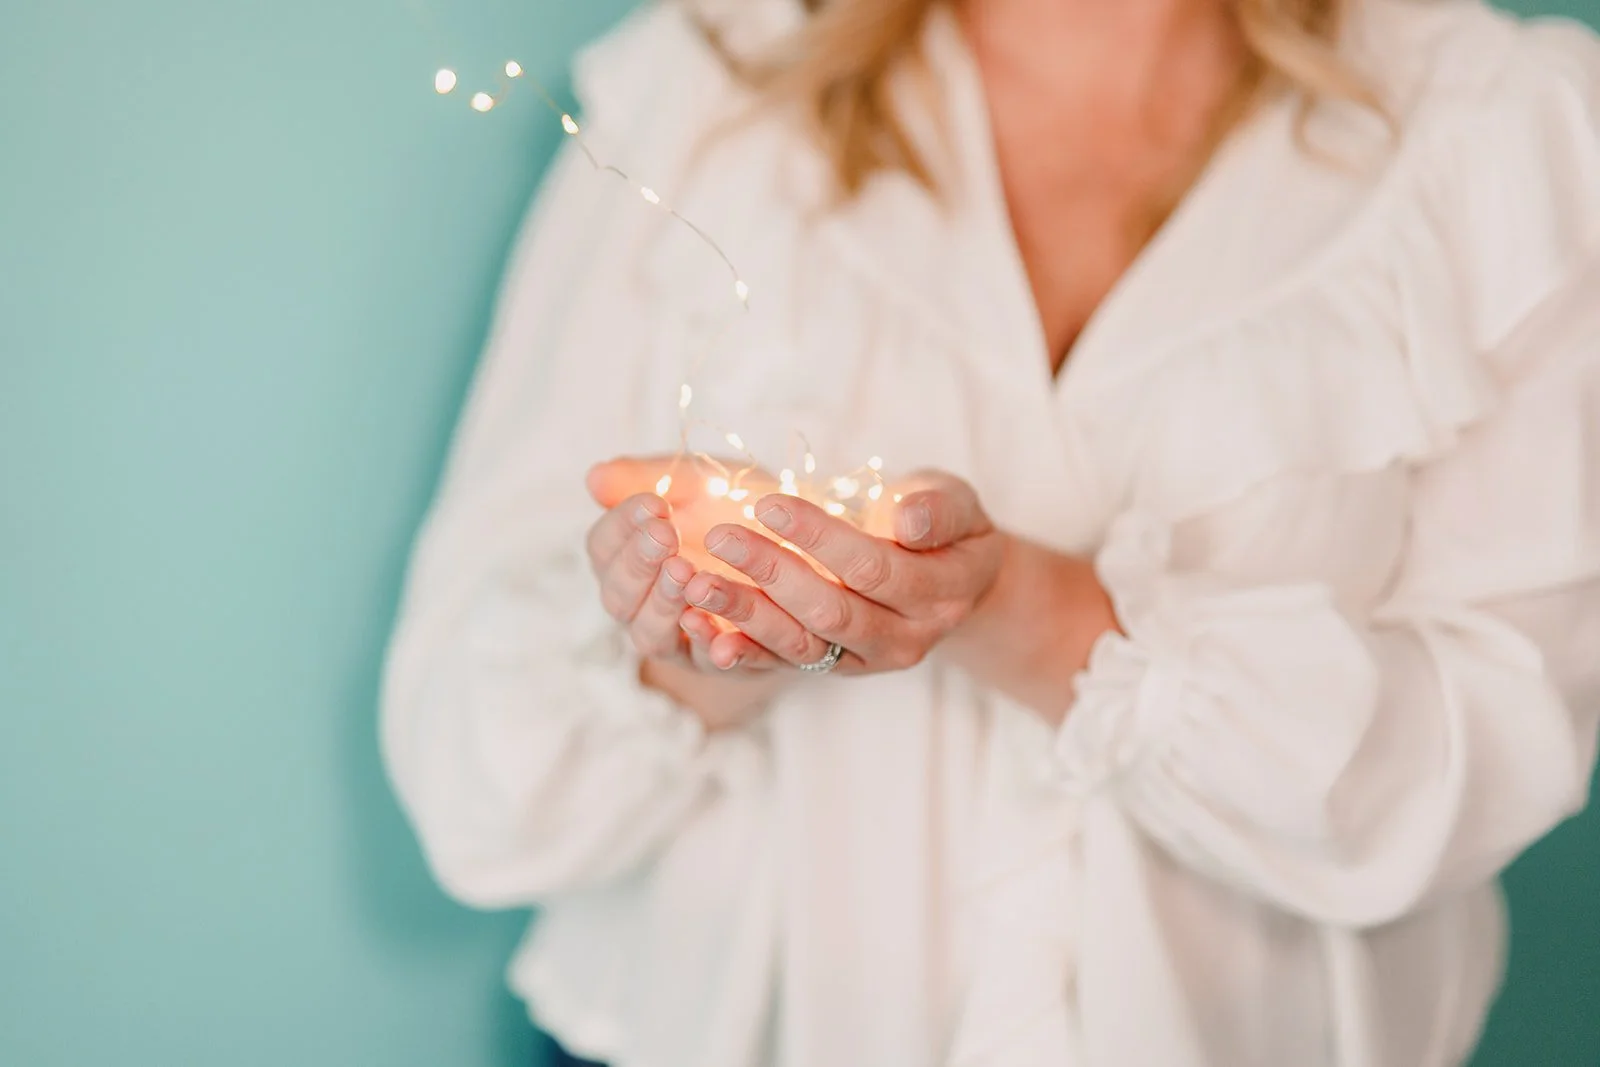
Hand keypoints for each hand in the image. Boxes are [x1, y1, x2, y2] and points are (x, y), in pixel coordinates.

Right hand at [585, 457, 796, 675]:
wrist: (796, 543)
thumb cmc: (730, 506)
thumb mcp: (695, 481)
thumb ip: (647, 477)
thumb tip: (594, 477)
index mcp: (626, 558)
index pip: (603, 548)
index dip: (622, 526)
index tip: (654, 502)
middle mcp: (641, 604)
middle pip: (618, 597)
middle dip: (638, 564)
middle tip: (666, 535)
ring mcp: (675, 638)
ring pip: (650, 635)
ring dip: (663, 605)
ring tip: (685, 573)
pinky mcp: (716, 662)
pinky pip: (704, 663)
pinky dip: (708, 649)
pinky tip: (714, 630)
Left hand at [684, 471, 1006, 672]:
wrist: (955, 581)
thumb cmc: (948, 529)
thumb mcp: (958, 504)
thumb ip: (939, 509)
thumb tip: (908, 519)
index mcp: (940, 595)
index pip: (871, 568)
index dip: (819, 538)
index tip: (769, 505)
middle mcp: (906, 640)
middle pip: (830, 611)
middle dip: (771, 573)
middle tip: (719, 538)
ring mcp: (867, 661)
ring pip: (801, 644)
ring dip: (745, 615)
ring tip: (694, 584)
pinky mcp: (835, 667)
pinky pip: (784, 664)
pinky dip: (740, 649)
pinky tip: (698, 628)